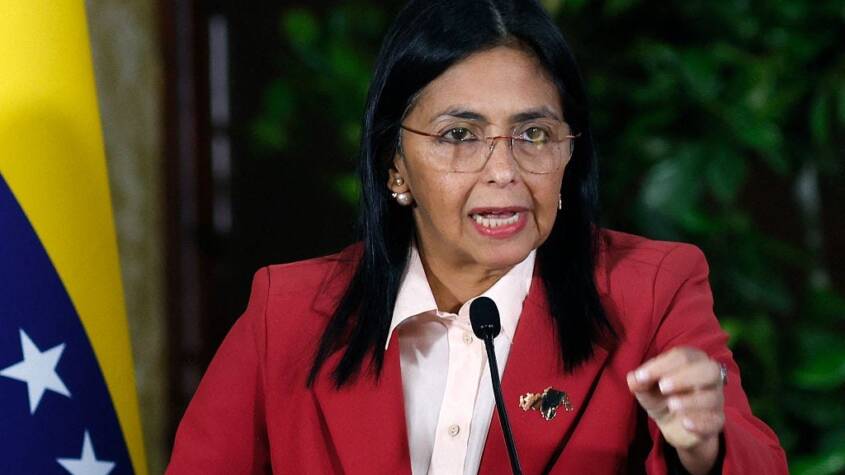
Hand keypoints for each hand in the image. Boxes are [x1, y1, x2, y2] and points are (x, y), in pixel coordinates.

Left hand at [627, 347, 724, 473]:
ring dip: (691, 401)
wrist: (674, 425)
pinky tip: (685, 423)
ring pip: (713, 397)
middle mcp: (709, 377)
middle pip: (709, 369)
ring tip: (671, 405)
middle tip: (662, 386)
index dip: (661, 365)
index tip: (641, 377)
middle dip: (685, 377)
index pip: (682, 356)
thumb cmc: (662, 397)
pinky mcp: (716, 421)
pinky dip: (700, 422)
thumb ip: (640, 382)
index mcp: (692, 361)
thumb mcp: (647, 389)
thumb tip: (633, 378)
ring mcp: (715, 400)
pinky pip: (715, 421)